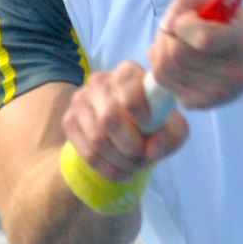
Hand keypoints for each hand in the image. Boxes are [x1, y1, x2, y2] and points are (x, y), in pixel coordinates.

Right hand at [62, 61, 187, 181]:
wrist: (125, 132)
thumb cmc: (155, 124)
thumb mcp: (173, 129)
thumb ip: (170, 137)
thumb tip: (151, 150)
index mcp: (128, 72)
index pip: (129, 95)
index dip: (142, 119)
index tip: (150, 131)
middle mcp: (100, 80)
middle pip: (110, 119)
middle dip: (131, 148)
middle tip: (143, 158)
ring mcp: (81, 99)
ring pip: (98, 139)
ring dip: (120, 161)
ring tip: (134, 166)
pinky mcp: (69, 119)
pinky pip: (87, 153)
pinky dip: (107, 169)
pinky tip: (121, 171)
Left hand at [148, 0, 242, 109]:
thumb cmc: (225, 18)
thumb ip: (188, 0)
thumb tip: (168, 26)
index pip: (204, 39)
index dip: (184, 23)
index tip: (188, 16)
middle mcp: (236, 74)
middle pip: (177, 54)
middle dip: (168, 35)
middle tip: (178, 27)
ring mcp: (219, 94)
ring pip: (164, 68)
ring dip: (162, 48)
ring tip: (178, 39)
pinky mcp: (201, 103)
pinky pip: (163, 82)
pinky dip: (162, 64)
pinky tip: (177, 57)